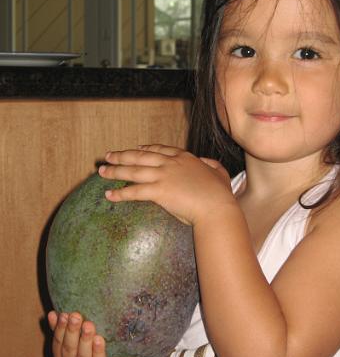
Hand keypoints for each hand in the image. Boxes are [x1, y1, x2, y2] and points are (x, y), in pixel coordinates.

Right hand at [47, 311, 129, 356]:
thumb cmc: (93, 350)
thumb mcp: (78, 339)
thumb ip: (64, 328)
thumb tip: (53, 314)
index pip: (58, 343)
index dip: (59, 329)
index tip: (64, 314)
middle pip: (69, 350)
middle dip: (72, 332)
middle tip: (75, 316)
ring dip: (85, 340)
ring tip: (88, 325)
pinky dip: (98, 351)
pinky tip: (99, 339)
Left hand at [98, 145, 235, 225]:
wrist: (217, 208)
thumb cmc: (220, 195)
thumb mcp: (220, 173)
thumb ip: (213, 166)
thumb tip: (208, 162)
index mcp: (184, 158)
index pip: (160, 149)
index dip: (145, 149)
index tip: (136, 149)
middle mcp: (171, 164)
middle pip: (140, 157)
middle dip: (122, 155)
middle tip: (107, 156)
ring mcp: (163, 176)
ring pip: (133, 171)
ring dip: (115, 171)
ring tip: (101, 171)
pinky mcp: (158, 192)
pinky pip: (135, 192)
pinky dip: (120, 194)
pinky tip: (109, 195)